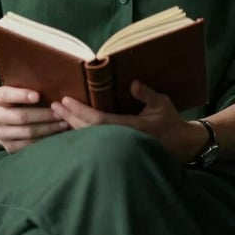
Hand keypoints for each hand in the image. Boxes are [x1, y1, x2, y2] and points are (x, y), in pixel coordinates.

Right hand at [0, 86, 68, 152]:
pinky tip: (56, 135)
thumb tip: (53, 85)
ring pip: (28, 132)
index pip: (6, 95)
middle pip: (21, 116)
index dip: (21, 95)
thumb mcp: (17, 90)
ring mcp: (1, 133)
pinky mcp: (9, 147)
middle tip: (61, 113)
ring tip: (64, 124)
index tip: (37, 96)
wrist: (1, 121)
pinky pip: (29, 145)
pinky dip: (45, 140)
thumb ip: (29, 87)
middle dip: (44, 115)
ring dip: (48, 128)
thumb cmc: (17, 101)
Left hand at [50, 81, 206, 161]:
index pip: (100, 121)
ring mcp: (119, 148)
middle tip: (54, 105)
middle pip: (89, 131)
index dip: (81, 111)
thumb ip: (147, 94)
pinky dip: (81, 135)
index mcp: (133, 127)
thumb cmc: (170, 122)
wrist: (180, 146)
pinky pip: (95, 143)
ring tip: (58, 114)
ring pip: (90, 139)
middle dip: (71, 118)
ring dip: (73, 126)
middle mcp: (123, 140)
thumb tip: (133, 83)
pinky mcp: (117, 151)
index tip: (67, 100)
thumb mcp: (162, 103)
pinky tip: (70, 127)